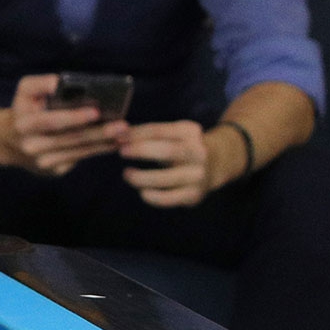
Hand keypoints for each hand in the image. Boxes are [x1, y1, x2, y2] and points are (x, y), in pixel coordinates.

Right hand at [0, 73, 128, 175]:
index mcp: (23, 125)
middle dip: (98, 132)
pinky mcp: (55, 171)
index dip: (73, 117)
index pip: (50, 121)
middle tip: (122, 126)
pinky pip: (80, 158)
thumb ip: (40, 83)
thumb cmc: (23, 110)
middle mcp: (32, 146)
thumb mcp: (24, 92)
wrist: (8, 142)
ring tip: (124, 134)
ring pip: (79, 151)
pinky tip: (113, 143)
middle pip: (71, 139)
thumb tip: (59, 82)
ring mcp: (44, 162)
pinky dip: (98, 150)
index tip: (95, 111)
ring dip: (104, 143)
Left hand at [118, 120, 232, 207]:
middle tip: (121, 152)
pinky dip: (154, 197)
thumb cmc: (179, 147)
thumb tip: (116, 137)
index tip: (116, 138)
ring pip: (168, 178)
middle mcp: (198, 152)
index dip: (135, 134)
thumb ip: (145, 134)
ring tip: (127, 174)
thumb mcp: (169, 134)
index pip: (159, 131)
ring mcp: (198, 175)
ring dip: (143, 177)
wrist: (214, 165)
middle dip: (141, 150)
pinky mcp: (194, 195)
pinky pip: (171, 198)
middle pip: (168, 151)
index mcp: (189, 132)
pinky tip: (142, 192)